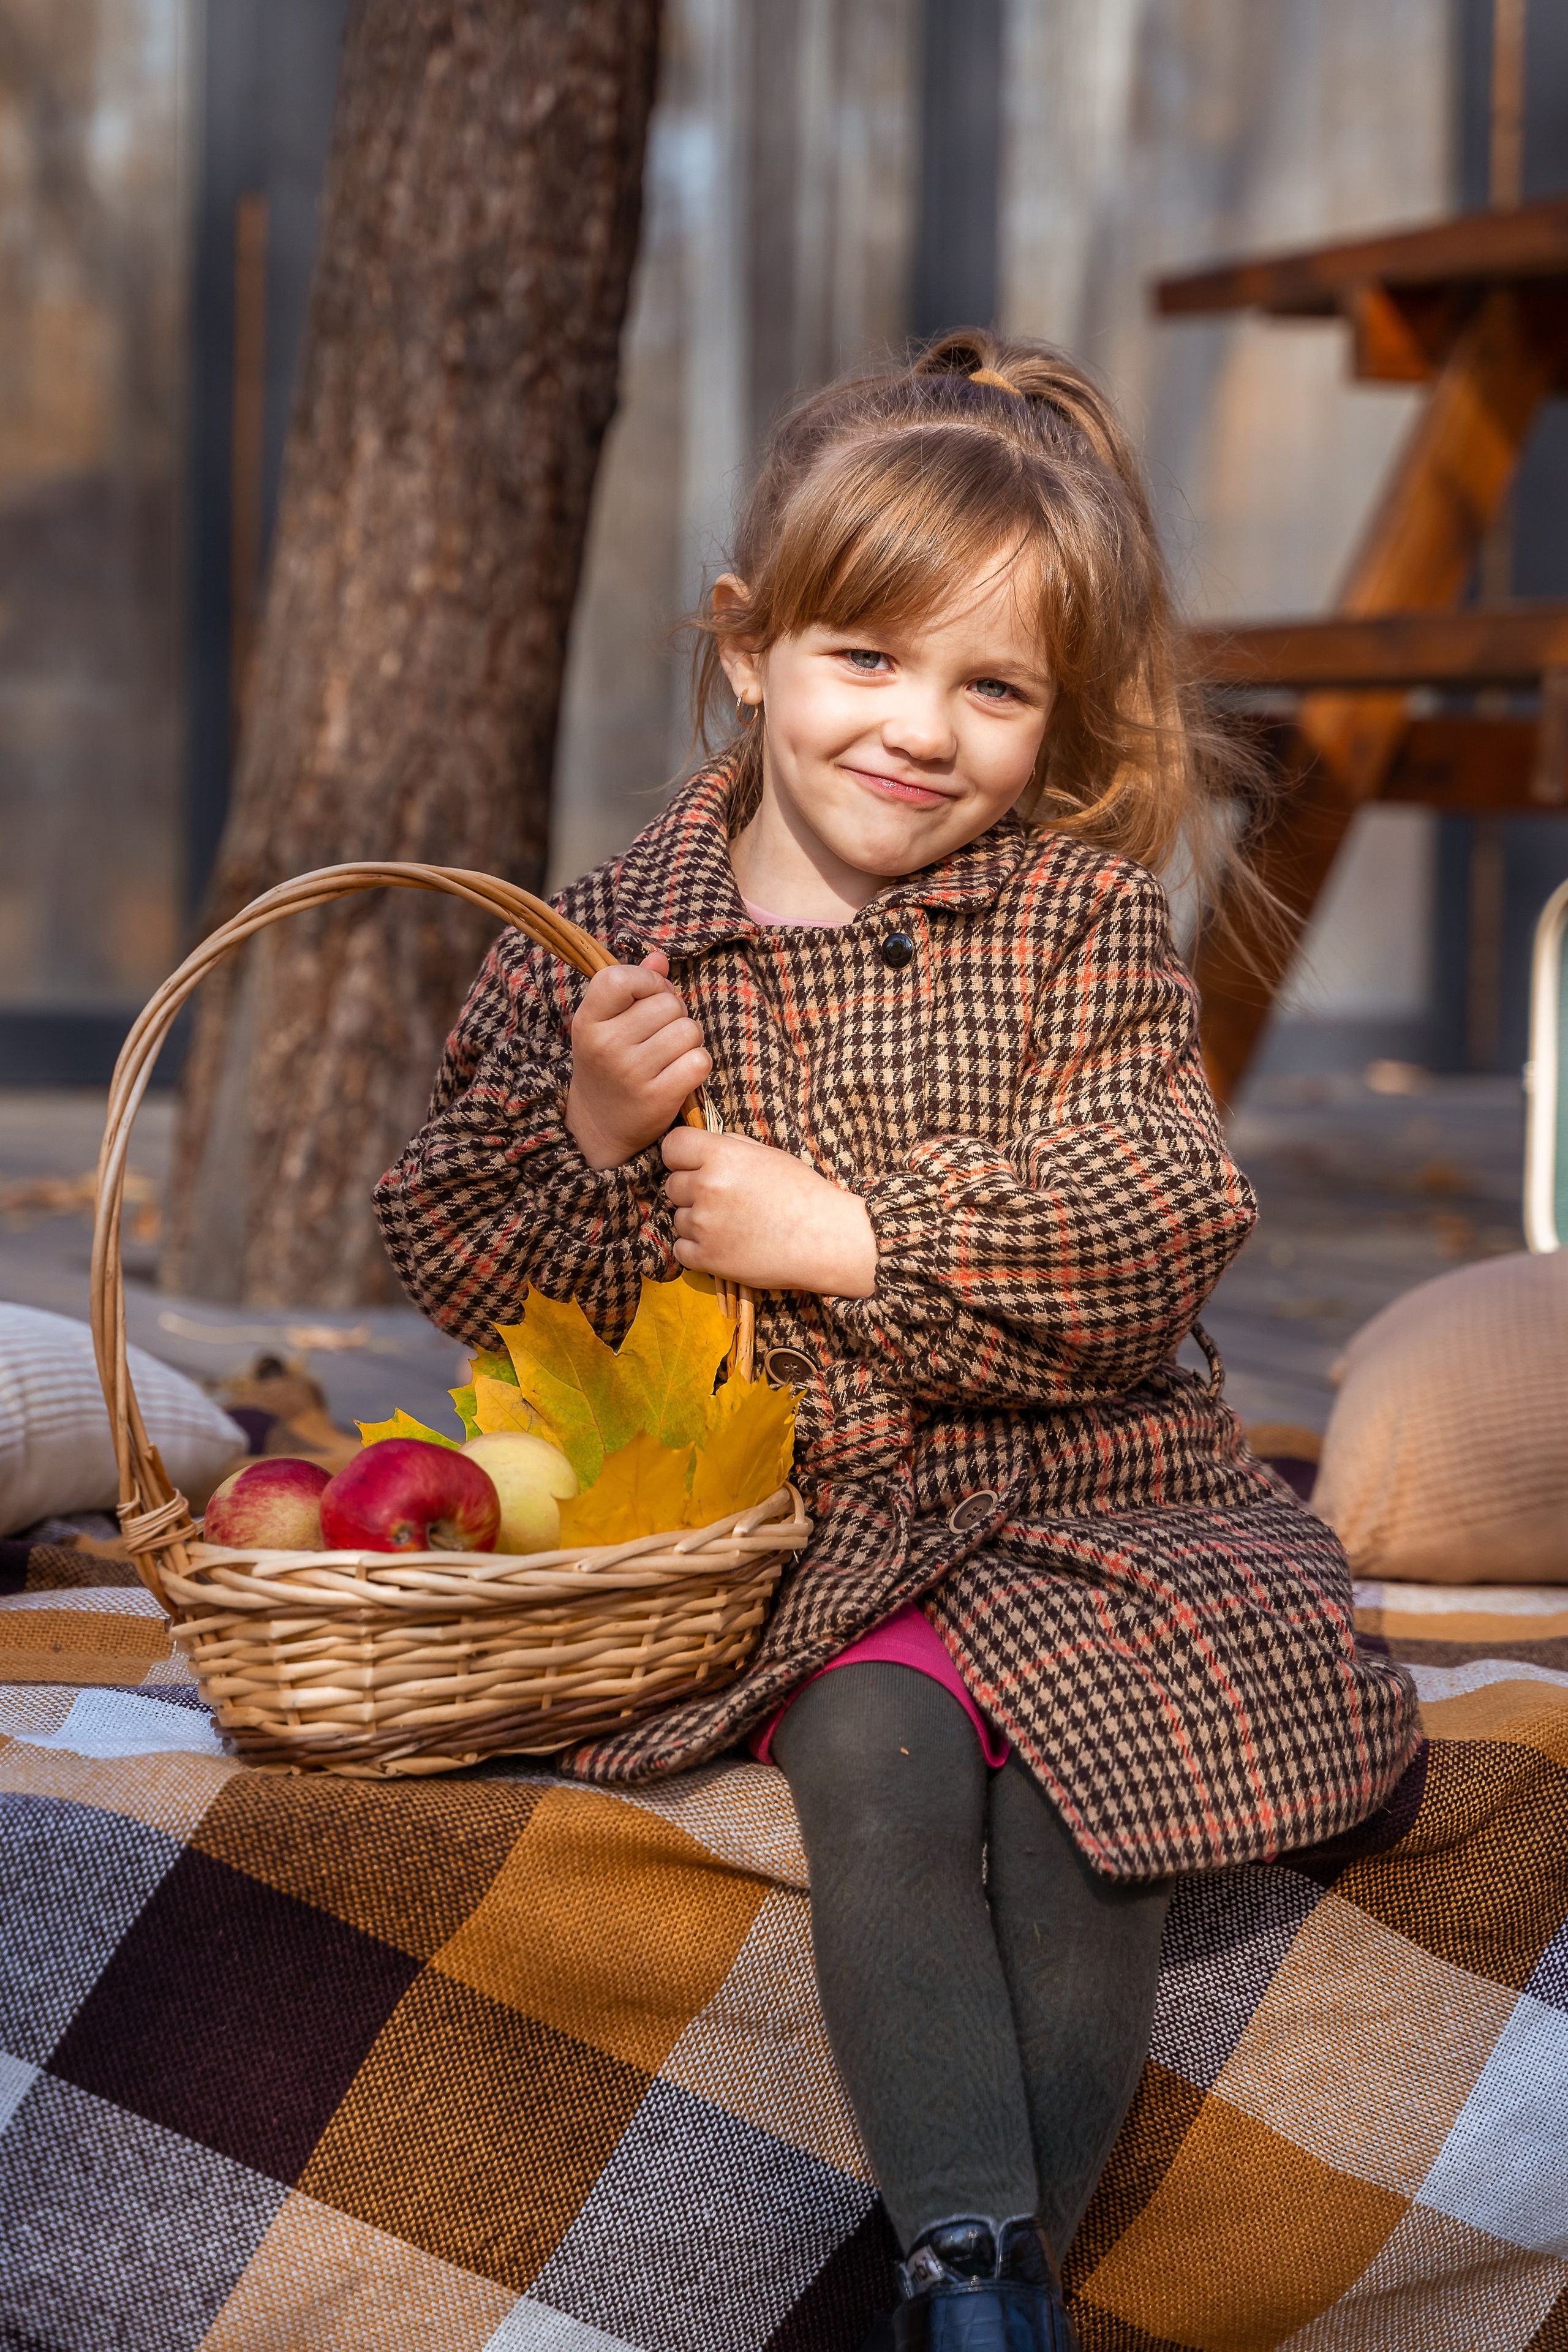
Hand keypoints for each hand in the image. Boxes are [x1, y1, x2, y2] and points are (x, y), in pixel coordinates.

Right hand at [565, 950, 711, 1169]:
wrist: (599, 1128)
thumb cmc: (608, 1065)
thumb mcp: (606, 1025)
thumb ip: (633, 987)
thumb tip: (659, 958)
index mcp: (588, 1022)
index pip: (622, 978)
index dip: (648, 982)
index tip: (648, 999)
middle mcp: (606, 1046)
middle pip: (668, 1003)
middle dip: (674, 1015)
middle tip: (660, 1035)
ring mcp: (632, 1073)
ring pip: (689, 1030)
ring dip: (689, 1040)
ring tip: (671, 1054)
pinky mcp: (658, 1098)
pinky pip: (700, 1061)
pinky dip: (697, 1065)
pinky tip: (681, 1074)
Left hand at [661, 1129, 877, 1295]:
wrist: (827, 1239)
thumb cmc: (802, 1193)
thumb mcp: (768, 1155)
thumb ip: (730, 1146)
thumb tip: (702, 1144)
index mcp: (721, 1156)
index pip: (672, 1146)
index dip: (680, 1156)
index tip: (693, 1165)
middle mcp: (707, 1187)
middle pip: (672, 1185)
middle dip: (691, 1191)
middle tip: (725, 1200)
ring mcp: (705, 1225)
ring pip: (678, 1218)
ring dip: (697, 1222)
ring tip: (732, 1225)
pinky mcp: (707, 1258)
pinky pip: (681, 1249)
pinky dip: (697, 1249)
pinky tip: (724, 1245)